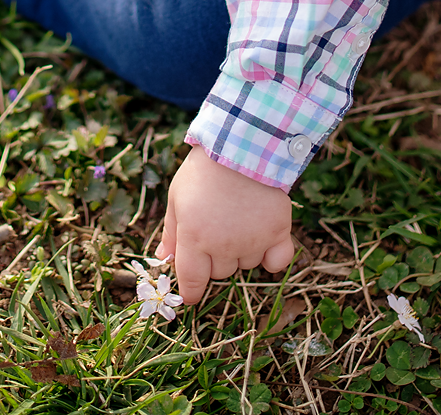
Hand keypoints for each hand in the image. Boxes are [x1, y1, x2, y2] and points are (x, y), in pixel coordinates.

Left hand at [162, 145, 294, 308]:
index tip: (191, 294)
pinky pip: (277, 263)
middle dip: (214, 258)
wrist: (243, 145)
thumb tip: (163, 258)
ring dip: (241, 251)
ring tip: (239, 219)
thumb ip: (171, 231)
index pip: (191, 280)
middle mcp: (223, 245)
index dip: (190, 291)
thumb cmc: (204, 171)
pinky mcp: (277, 232)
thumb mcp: (177, 197)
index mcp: (194, 238)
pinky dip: (272, 258)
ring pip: (246, 265)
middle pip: (220, 273)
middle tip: (216, 228)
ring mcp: (252, 240)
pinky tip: (265, 243)